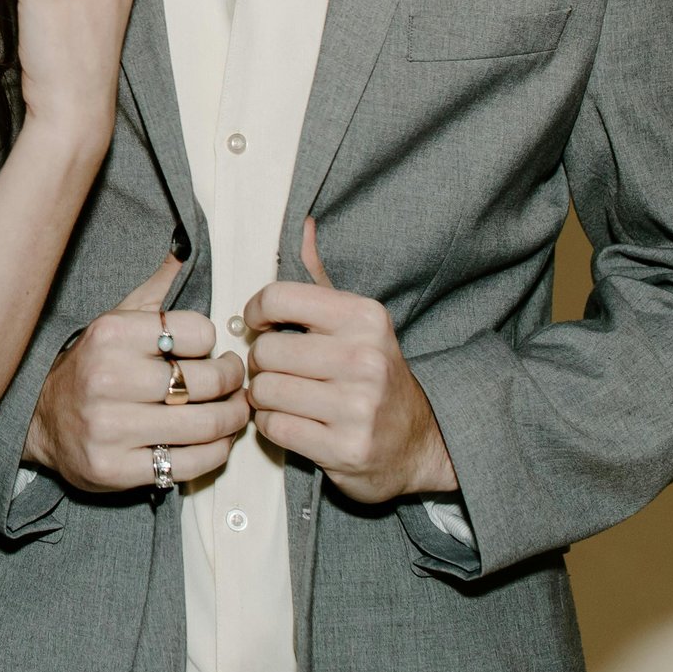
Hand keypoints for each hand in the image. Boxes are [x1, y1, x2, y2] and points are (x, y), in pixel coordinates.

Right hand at [23, 254, 250, 492]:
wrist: (41, 420)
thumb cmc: (91, 366)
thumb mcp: (115, 320)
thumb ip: (153, 290)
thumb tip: (183, 248)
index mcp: (111, 334)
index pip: (197, 332)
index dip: (212, 342)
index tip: (208, 350)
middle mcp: (108, 378)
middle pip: (207, 380)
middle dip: (234, 382)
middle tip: (236, 383)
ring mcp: (110, 428)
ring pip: (205, 424)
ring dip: (233, 419)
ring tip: (235, 412)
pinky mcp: (116, 468)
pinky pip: (190, 463)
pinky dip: (216, 452)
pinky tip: (215, 441)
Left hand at [241, 218, 456, 503]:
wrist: (416, 441)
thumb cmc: (371, 373)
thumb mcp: (354, 321)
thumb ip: (320, 276)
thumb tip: (302, 224)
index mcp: (365, 317)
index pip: (278, 297)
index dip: (256, 312)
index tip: (260, 324)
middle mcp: (364, 358)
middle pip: (265, 350)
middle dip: (262, 362)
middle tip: (278, 369)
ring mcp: (356, 406)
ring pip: (264, 390)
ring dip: (263, 396)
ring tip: (284, 396)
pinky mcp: (345, 448)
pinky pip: (273, 427)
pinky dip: (271, 425)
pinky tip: (292, 422)